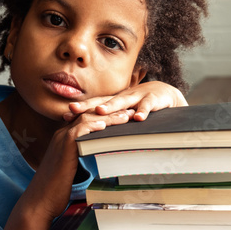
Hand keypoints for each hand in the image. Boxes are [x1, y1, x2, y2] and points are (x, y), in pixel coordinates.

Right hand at [2, 107, 131, 229]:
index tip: (124, 117)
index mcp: (65, 138)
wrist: (40, 201)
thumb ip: (83, 161)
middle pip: (89, 115)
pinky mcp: (62, 148)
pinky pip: (78, 131)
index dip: (106, 116)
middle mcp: (62, 134)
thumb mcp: (72, 170)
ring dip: (107, 117)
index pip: (88, 120)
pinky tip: (104, 125)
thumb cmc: (56, 189)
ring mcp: (61, 139)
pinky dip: (91, 126)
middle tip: (130, 112)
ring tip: (125, 116)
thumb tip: (99, 162)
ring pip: (86, 120)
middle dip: (110, 112)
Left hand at [63, 81, 187, 122]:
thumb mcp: (124, 112)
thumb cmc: (140, 105)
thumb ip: (110, 121)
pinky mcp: (154, 99)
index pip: (94, 105)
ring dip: (111, 106)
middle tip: (73, 110)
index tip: (64, 115)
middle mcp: (123, 97)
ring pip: (123, 101)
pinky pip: (148, 106)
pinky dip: (143, 111)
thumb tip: (89, 135)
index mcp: (115, 101)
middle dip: (88, 106)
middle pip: (103, 101)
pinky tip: (138, 118)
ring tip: (100, 112)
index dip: (80, 109)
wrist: (165, 94)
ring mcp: (137, 97)